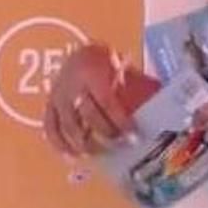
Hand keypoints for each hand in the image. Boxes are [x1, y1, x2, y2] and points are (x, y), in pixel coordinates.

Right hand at [42, 42, 151, 157]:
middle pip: (88, 115)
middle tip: (120, 143)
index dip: (120, 120)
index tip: (134, 135)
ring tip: (99, 153)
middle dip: (106, 132)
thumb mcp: (120, 66)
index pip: (107, 101)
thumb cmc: (106, 61)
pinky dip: (59, 144)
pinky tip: (72, 155)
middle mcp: (72, 83)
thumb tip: (158, 109)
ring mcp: (57, 95)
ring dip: (85, 143)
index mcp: (92, 70)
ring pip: (69, 125)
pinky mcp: (49, 105)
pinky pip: (50, 127)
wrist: (79, 52)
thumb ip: (133, 86)